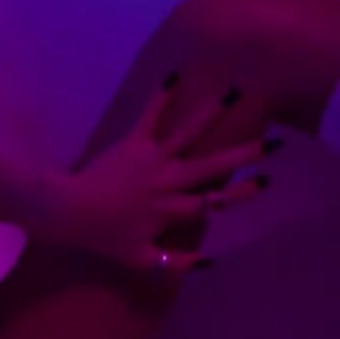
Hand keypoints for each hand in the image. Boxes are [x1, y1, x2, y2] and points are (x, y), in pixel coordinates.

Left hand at [41, 74, 276, 274]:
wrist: (68, 211)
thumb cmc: (103, 237)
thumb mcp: (139, 259)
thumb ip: (177, 262)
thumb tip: (212, 262)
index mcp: (171, 209)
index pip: (214, 202)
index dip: (240, 193)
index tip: (264, 181)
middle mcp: (167, 181)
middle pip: (211, 167)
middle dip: (243, 154)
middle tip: (272, 141)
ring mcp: (150, 159)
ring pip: (188, 135)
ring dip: (211, 114)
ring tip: (234, 92)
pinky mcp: (131, 143)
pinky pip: (148, 117)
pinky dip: (160, 97)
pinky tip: (173, 76)